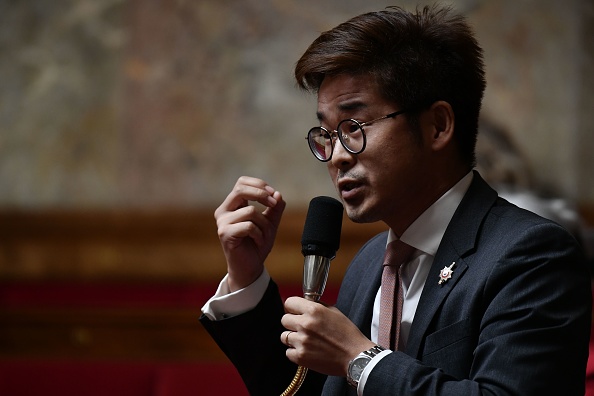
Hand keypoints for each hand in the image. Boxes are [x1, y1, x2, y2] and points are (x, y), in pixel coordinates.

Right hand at [214, 176, 285, 291]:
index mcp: (233, 205)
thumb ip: (275, 208)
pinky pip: (248, 226)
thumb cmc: (257, 244)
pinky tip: (258, 242)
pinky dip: (259, 234)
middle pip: (241, 190)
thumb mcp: (270, 223)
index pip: (241, 182)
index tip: (273, 195)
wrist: (250, 267)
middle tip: (273, 204)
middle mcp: (224, 211)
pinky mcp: (225, 233)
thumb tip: (277, 194)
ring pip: (250, 211)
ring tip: (265, 235)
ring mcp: (222, 222)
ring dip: (264, 224)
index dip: (259, 184)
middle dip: (261, 195)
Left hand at [280, 297, 374, 376]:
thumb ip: (317, 306)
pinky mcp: (301, 357)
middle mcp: (305, 324)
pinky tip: (307, 351)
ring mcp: (302, 341)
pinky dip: (295, 352)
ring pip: (284, 336)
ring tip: (306, 341)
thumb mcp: (334, 312)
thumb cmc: (348, 335)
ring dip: (293, 338)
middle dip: (292, 323)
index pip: (289, 303)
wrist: (355, 357)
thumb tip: (305, 304)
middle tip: (302, 328)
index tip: (295, 311)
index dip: (292, 307)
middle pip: (284, 319)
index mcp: (314, 310)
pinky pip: (288, 352)